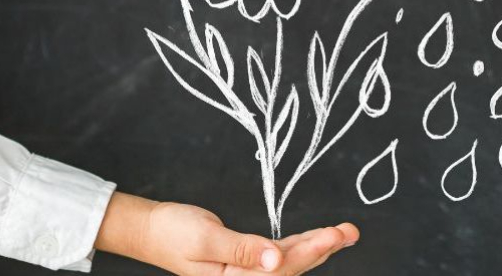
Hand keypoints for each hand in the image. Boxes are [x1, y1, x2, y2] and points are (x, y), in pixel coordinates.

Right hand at [95, 192, 357, 275]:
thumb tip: (276, 259)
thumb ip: (242, 250)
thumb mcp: (205, 238)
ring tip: (344, 233)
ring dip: (317, 247)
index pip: (279, 270)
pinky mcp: (245, 260)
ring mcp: (244, 272)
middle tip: (350, 232)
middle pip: (291, 268)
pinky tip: (319, 238)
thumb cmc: (171, 232)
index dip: (309, 252)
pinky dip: (300, 245)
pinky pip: (279, 255)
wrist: (150, 229)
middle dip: (323, 249)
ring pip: (289, 262)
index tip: (333, 236)